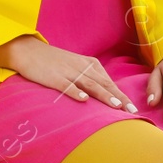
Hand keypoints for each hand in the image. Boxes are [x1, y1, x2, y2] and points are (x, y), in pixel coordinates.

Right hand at [0, 36, 135, 110]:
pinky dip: (75, 92)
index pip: (109, 82)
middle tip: (132, 111)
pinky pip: (66, 85)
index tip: (134, 108)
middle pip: (104, 84)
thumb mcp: (77, 66)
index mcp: (90, 65)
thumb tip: (107, 94)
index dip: (122, 95)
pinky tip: (84, 100)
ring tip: (116, 106)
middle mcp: (82, 68)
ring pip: (90, 85)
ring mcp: (68, 72)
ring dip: (104, 96)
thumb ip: (91, 78)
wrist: (28, 51)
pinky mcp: (54, 77)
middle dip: (119, 98)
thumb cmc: (54, 62)